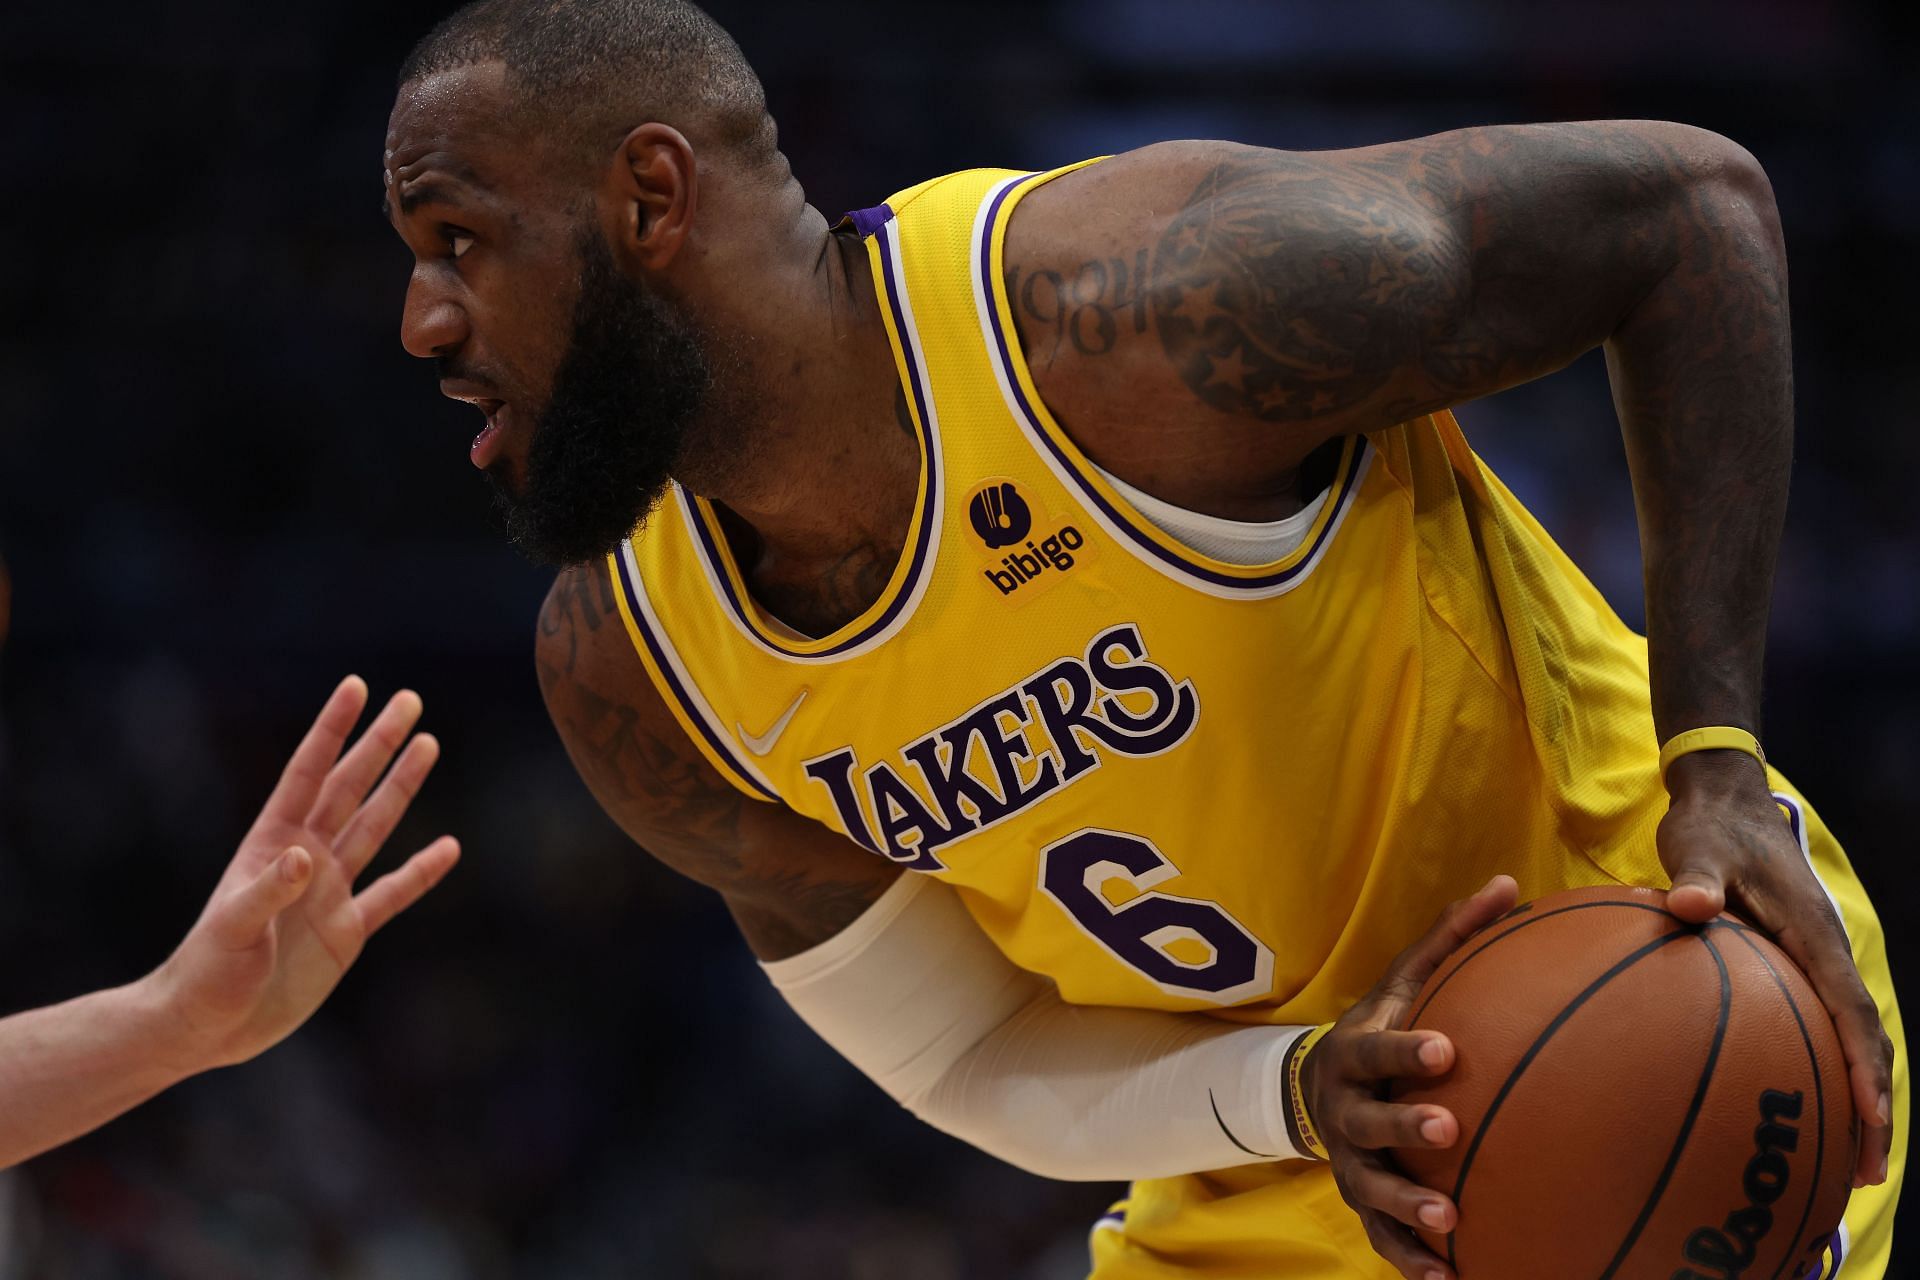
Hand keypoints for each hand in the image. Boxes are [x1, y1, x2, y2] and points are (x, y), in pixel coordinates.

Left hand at [147, 676, 459, 1070]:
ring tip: (429, 745)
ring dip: (402, 788)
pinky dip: (421, 872)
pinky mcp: (347, 931)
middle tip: (410, 701)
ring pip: (375, 827)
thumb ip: (267, 891)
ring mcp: (329, 892)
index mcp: (272, 844)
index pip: (308, 774)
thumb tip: (305, 855)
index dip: (332, 731)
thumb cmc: (206, 974)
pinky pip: (393, 894)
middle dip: (379, 744)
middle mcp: (305, 858)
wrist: (209, 1025)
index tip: (357, 687)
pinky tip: (448, 848)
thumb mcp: (232, 931)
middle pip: (350, 788)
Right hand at [1302, 875, 1518, 1279]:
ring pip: (1370, 1190)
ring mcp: (1348, 1162)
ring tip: (1450, 1223)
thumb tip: (1511, 883)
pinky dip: (1409, 1261)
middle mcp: (1343, 1112)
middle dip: (1404, 1128)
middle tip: (1448, 1131)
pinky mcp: (1359, 1203)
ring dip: (1407, 1208)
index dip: (1404, 1052)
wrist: (1316, 1089)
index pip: (1376, 1051)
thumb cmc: (1379, 1031)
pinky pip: (1381, 1239)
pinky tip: (1448, 1279)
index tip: (1445, 1050)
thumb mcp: (1403, 984)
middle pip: (1367, 1123)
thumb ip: (1452, 939)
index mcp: (1353, 1054)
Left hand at [1660, 750, 1891, 1187]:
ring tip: (1843, 1160)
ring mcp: (1812, 959)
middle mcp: (1824, 953)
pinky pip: (1811, 1022)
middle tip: (1864, 1172)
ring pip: (1845, 1037)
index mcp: (1814, 935)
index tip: (1868, 1118)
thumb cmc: (1710, 827)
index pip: (1852, 1012)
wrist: (1723, 798)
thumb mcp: (1697, 846)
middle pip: (1862, 1040)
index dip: (1863, 1068)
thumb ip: (1695, 877)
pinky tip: (1783, 1100)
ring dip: (1850, 1095)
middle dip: (1871, 1106)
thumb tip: (1687, 904)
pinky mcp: (1791, 961)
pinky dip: (1814, 1064)